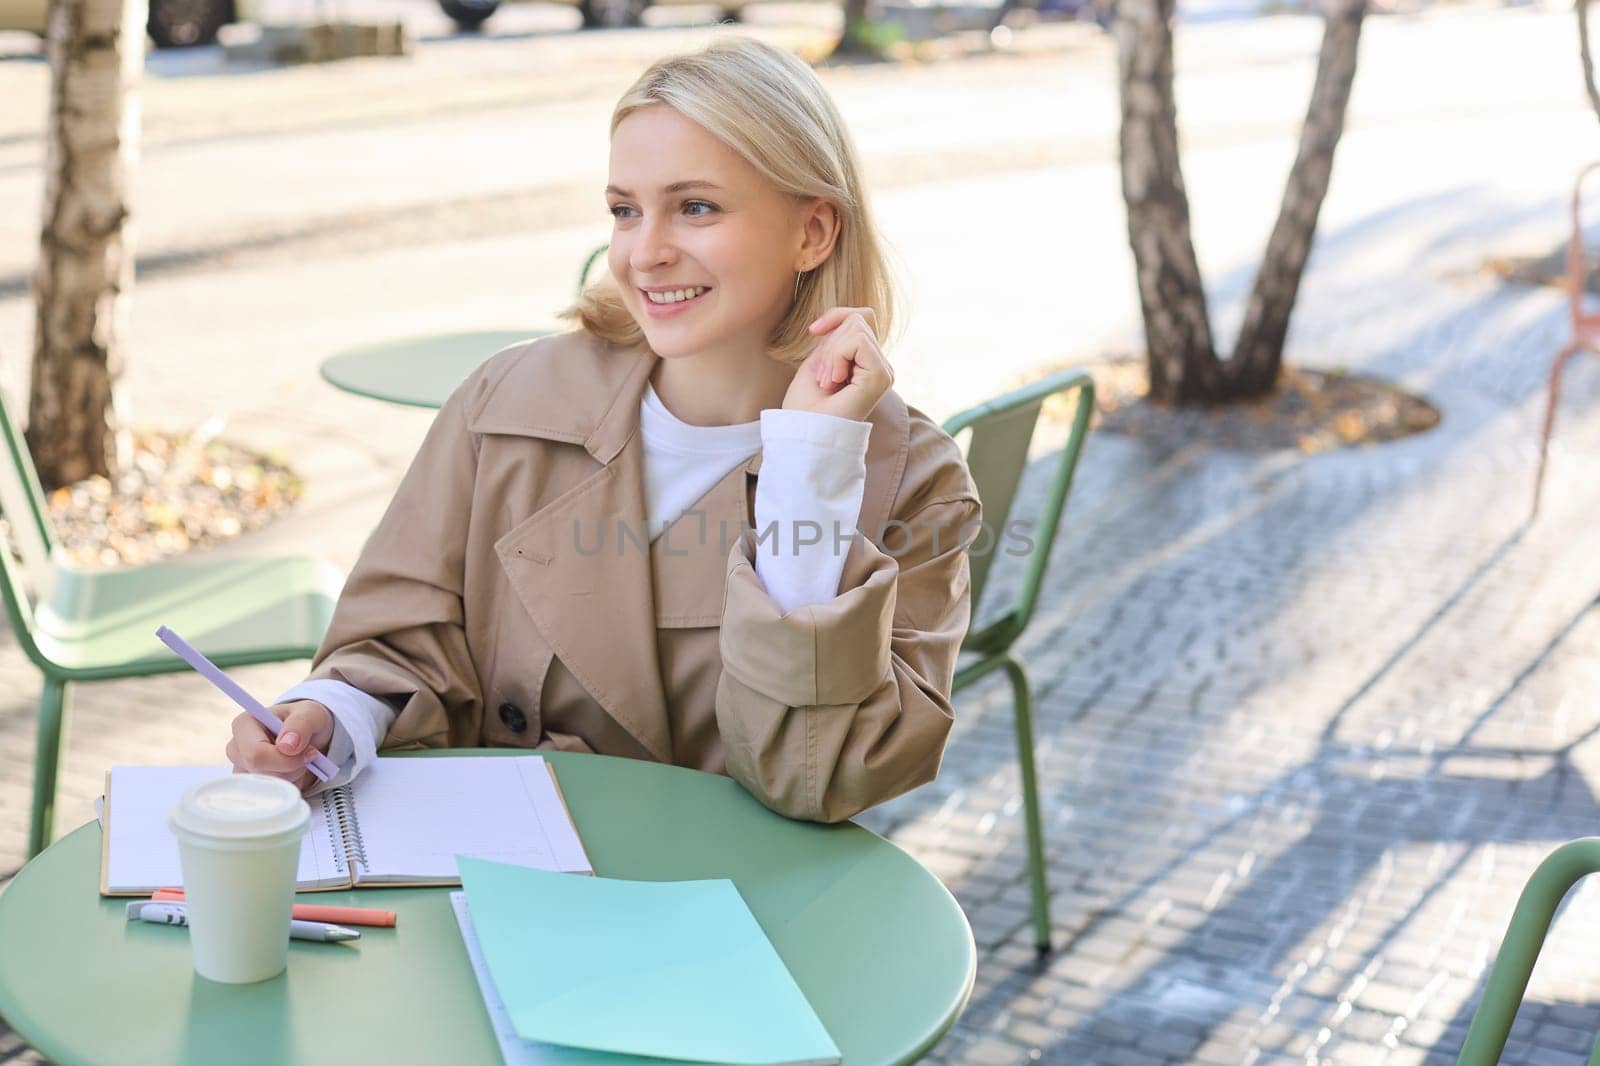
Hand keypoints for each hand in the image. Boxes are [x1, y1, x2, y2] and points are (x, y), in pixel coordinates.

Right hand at [225, 701, 335, 794]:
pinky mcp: (248, 786)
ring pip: (266, 789)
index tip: (309, 753)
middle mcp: (236, 748)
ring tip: (297, 762)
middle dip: (291, 770)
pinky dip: (287, 788)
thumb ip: (301, 724)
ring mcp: (240, 769)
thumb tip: (286, 746)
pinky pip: (269, 797)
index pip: (256, 755)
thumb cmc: (306, 721)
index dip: (286, 760)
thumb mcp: (311, 714)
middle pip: (261, 775)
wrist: (310, 735)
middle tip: (306, 756)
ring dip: (291, 779)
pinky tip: (292, 773)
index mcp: (244, 725)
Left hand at [782, 306, 894, 422]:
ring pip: (857, 327)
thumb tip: (847, 317)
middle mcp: (881, 367)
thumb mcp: (818, 360)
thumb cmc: (805, 406)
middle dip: (830, 342)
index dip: (836, 316)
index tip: (812, 331)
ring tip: (827, 381)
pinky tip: (834, 381)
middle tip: (823, 377)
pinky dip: (836, 356)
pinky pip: (857, 341)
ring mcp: (883, 372)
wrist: (803, 434)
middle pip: (858, 319)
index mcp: (867, 363)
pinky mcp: (881, 376)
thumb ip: (836, 338)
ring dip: (831, 352)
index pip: (862, 318)